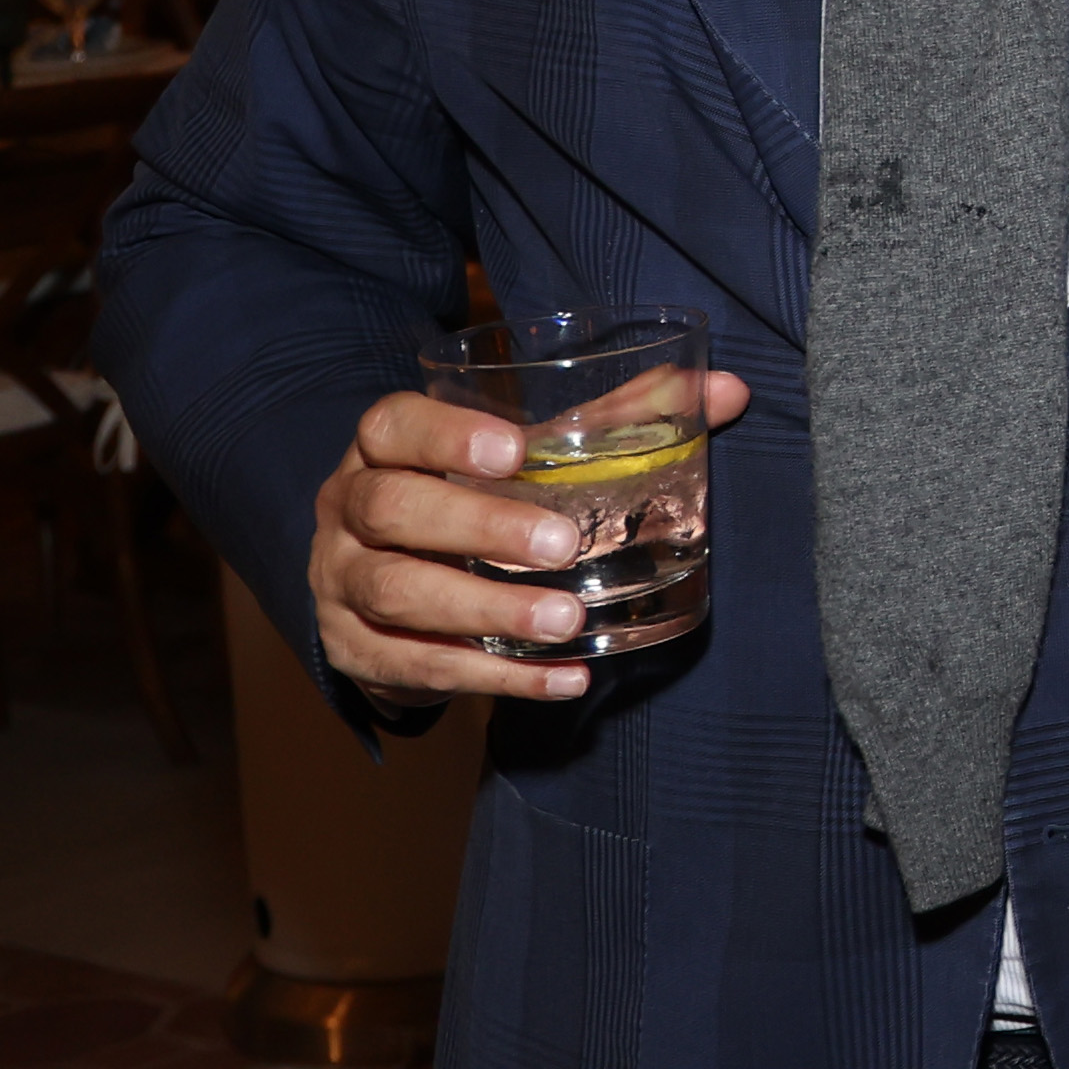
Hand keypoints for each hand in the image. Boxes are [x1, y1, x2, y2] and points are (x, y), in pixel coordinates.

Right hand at [309, 375, 752, 703]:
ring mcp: (340, 584)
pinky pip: (419, 667)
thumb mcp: (521, 457)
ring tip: (567, 622)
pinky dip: (496, 677)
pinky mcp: (356, 652)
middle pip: (392, 510)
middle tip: (562, 547)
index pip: (391, 425)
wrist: (379, 585)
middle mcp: (347, 511)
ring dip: (487, 611)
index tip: (516, 449)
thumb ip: (615, 419)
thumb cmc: (468, 498)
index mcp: (384, 449)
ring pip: (397, 594)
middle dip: (478, 528)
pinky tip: (563, 678)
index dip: (445, 435)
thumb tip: (727, 390)